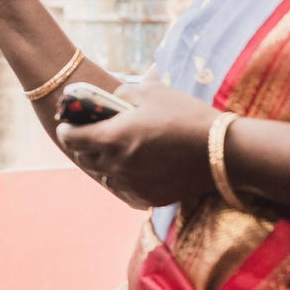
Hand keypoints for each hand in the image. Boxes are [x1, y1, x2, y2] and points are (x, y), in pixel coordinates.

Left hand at [53, 81, 215, 209]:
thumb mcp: (151, 92)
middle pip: (86, 159)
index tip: (67, 126)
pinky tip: (131, 169)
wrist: (222, 152)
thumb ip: (121, 94)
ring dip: (104, 164)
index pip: (72, 139)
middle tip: (89, 136)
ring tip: (114, 152)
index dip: (67, 131)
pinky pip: (124, 191)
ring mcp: (132, 185)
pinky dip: (123, 180)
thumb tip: (107, 100)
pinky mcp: (148, 198)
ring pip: (104, 177)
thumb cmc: (186, 116)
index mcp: (113, 138)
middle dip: (83, 146)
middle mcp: (117, 165)